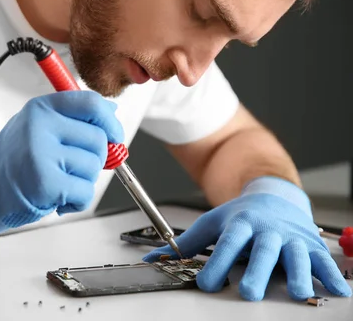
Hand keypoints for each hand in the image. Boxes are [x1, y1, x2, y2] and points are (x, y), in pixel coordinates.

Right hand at [0, 91, 123, 242]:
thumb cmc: (15, 161)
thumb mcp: (39, 128)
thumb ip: (72, 118)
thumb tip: (110, 111)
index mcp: (41, 108)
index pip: (90, 103)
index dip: (110, 120)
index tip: (114, 135)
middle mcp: (39, 126)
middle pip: (97, 138)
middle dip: (94, 159)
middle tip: (71, 169)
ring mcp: (40, 153)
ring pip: (93, 166)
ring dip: (83, 181)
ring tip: (58, 183)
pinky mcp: (44, 182)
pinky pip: (85, 191)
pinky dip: (77, 202)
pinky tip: (58, 199)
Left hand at [143, 177, 351, 300]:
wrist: (273, 197)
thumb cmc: (241, 215)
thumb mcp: (212, 223)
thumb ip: (186, 243)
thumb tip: (154, 258)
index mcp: (241, 223)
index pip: (227, 243)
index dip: (217, 263)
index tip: (206, 283)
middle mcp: (268, 229)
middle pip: (263, 250)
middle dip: (258, 271)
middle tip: (249, 293)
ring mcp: (291, 237)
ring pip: (297, 255)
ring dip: (299, 273)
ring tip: (298, 292)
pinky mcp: (311, 245)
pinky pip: (323, 260)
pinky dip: (330, 274)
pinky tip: (336, 290)